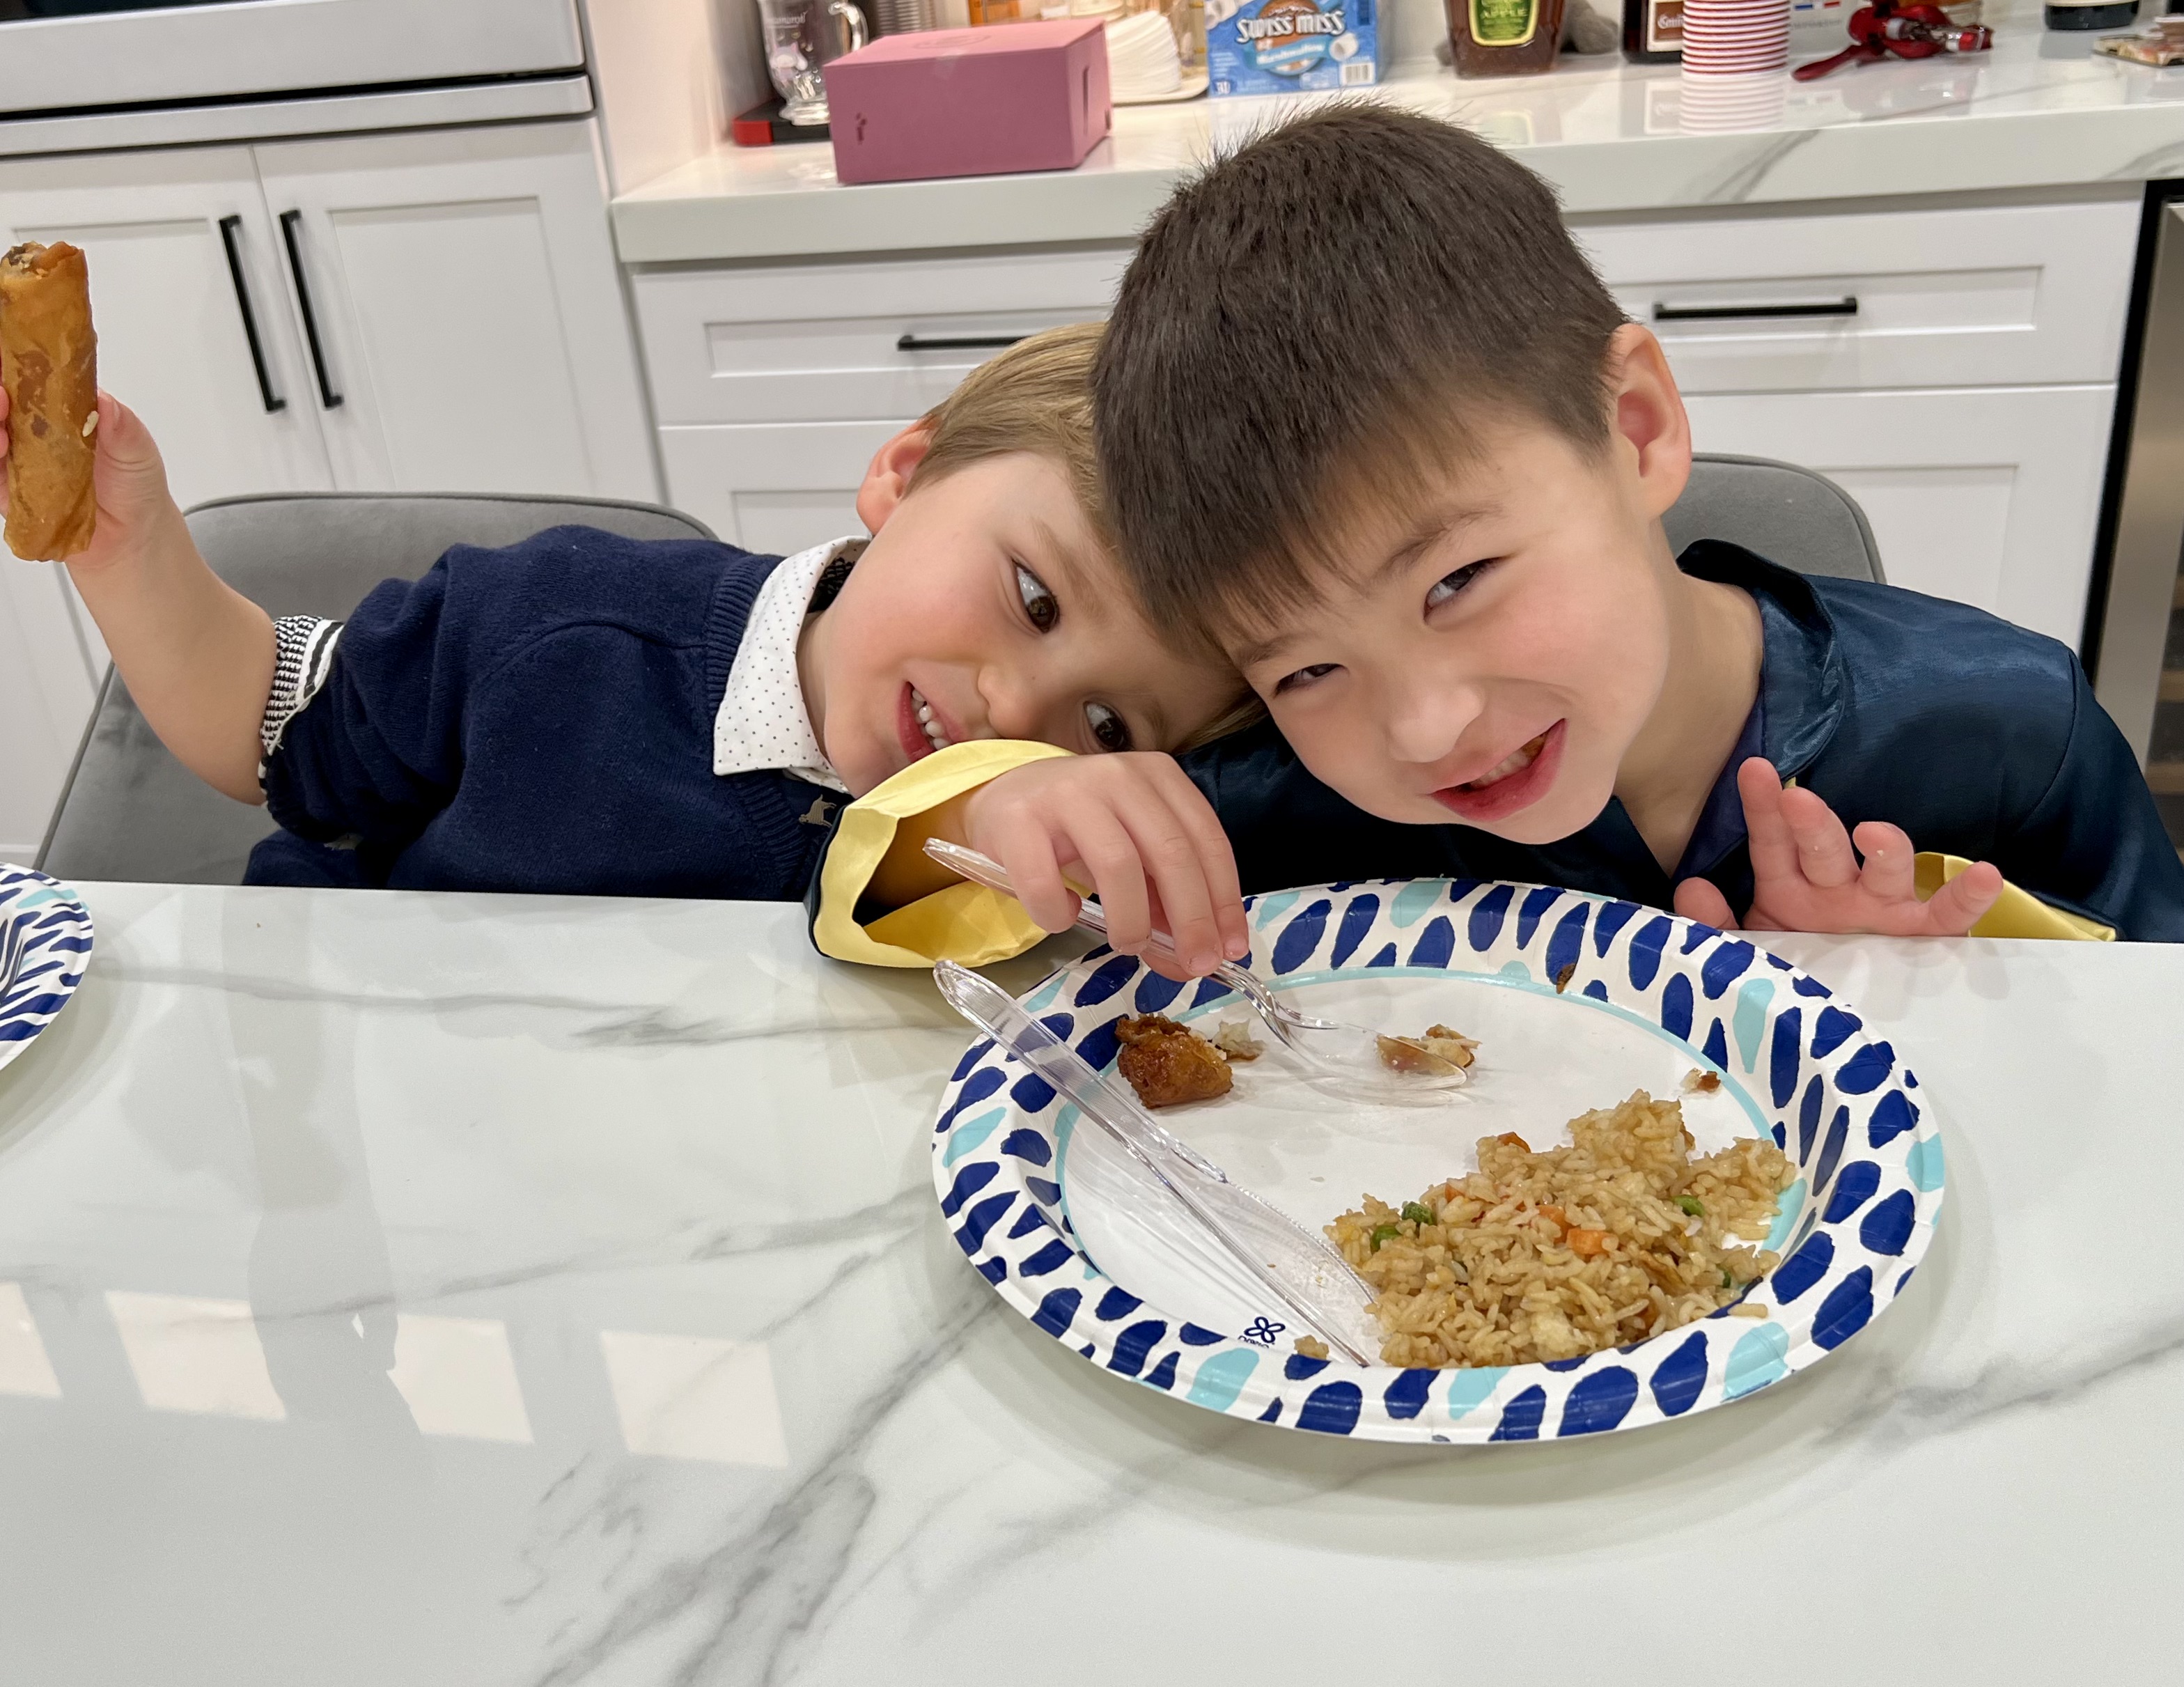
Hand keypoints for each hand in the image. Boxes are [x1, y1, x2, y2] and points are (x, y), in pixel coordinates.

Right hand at [0, 387, 182, 569]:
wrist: (136, 536)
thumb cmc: (136, 486)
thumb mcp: (137, 450)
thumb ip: (122, 425)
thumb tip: (105, 402)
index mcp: (62, 412)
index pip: (29, 382)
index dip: (15, 369)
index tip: (8, 362)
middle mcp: (37, 434)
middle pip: (3, 407)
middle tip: (2, 395)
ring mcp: (22, 462)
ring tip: (1, 430)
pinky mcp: (14, 494)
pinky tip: (1, 452)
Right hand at [959, 752, 1247, 978]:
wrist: (1004, 800)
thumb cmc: (1081, 832)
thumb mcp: (1133, 858)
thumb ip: (1163, 904)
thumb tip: (1190, 963)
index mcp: (1159, 777)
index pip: (1207, 841)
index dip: (1224, 901)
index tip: (1229, 949)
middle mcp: (1118, 775)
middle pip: (1170, 853)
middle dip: (1190, 919)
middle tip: (1194, 966)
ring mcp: (1066, 792)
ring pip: (1116, 865)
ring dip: (1130, 921)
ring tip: (1128, 944)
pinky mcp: (1018, 819)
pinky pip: (1045, 883)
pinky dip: (1059, 915)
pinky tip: (1064, 917)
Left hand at [1673, 757, 2003, 936]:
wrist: (1839, 1022)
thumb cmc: (1789, 969)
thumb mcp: (1746, 950)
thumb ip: (1714, 924)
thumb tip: (1691, 888)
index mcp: (1789, 888)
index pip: (1772, 841)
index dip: (1764, 806)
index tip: (1754, 770)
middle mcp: (1837, 889)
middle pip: (1823, 848)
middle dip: (1811, 823)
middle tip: (1797, 800)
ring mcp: (1884, 908)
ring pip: (1887, 869)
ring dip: (1884, 848)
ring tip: (1873, 833)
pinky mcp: (1925, 937)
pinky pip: (1950, 916)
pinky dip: (1969, 896)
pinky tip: (1986, 874)